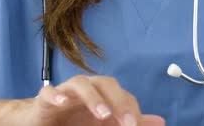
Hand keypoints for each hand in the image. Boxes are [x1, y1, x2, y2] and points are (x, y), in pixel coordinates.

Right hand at [0, 75, 163, 125]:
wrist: (43, 120)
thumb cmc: (76, 121)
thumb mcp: (106, 125)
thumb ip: (128, 120)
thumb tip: (160, 121)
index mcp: (102, 95)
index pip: (122, 95)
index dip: (131, 108)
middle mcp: (86, 89)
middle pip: (105, 83)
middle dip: (118, 100)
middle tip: (128, 122)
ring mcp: (65, 92)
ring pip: (80, 82)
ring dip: (93, 96)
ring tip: (103, 114)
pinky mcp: (45, 99)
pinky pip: (49, 92)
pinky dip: (55, 95)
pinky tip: (62, 103)